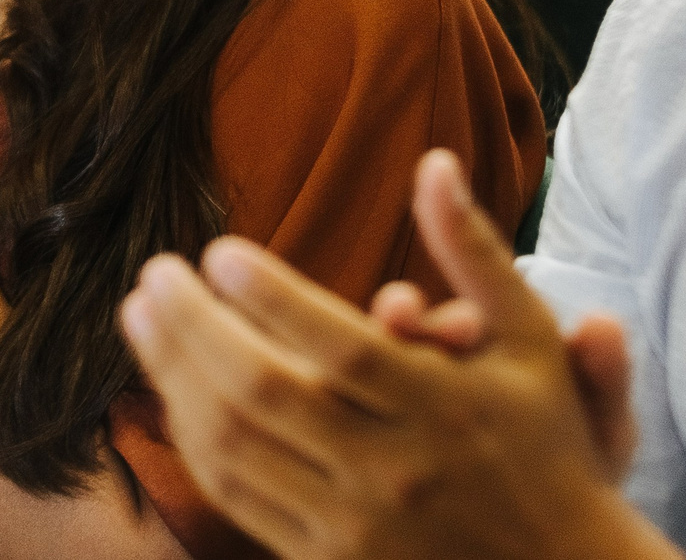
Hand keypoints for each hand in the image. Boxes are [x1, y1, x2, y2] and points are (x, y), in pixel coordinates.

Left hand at [119, 150, 674, 559]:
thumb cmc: (544, 441)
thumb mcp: (530, 339)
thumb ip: (475, 250)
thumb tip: (434, 162)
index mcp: (442, 408)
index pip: (341, 348)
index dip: (273, 298)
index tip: (218, 251)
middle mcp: (393, 470)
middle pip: (267, 394)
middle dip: (195, 328)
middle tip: (153, 273)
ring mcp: (354, 524)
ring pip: (238, 447)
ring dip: (176, 377)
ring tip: (141, 317)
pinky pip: (238, 497)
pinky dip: (196, 437)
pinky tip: (173, 385)